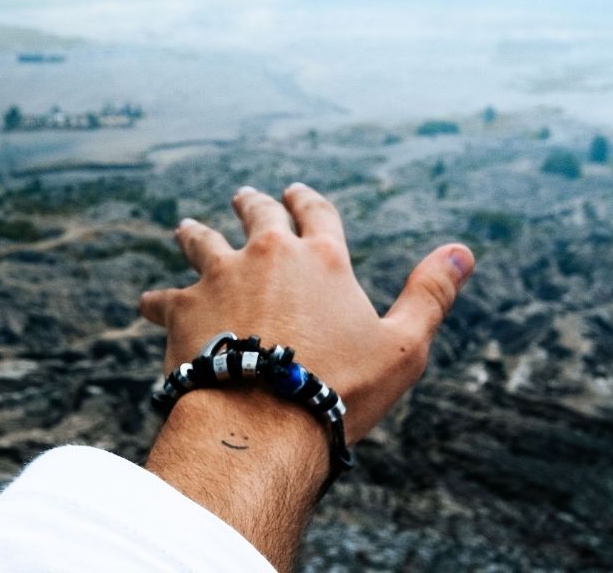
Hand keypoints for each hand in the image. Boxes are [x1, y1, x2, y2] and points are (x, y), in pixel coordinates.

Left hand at [140, 183, 473, 444]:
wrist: (263, 421)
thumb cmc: (340, 389)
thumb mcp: (404, 346)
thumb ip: (431, 294)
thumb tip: (464, 250)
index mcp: (322, 258)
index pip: (316, 212)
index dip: (306, 199)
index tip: (295, 191)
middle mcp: (268, 254)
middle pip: (256, 214)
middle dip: (251, 203)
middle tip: (243, 196)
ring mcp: (220, 276)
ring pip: (201, 241)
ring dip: (195, 234)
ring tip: (187, 230)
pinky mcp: (182, 307)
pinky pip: (162, 296)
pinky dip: (156, 300)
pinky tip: (148, 304)